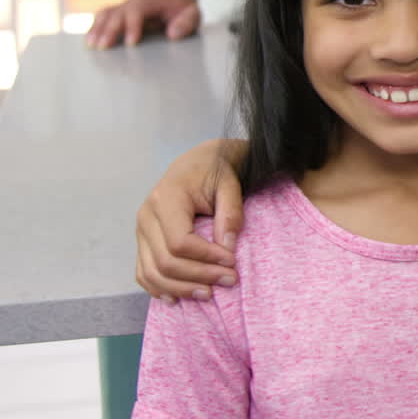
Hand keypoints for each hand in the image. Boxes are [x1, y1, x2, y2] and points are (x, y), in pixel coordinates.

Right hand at [86, 0, 200, 48]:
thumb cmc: (183, 7)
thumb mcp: (193, 13)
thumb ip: (187, 22)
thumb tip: (172, 34)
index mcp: (152, 0)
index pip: (137, 10)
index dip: (132, 25)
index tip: (130, 43)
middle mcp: (134, 1)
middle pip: (118, 13)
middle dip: (110, 30)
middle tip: (104, 48)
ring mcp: (125, 6)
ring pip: (107, 14)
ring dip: (97, 29)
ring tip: (92, 46)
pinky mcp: (119, 12)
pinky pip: (103, 17)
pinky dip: (95, 27)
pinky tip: (90, 41)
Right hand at [135, 139, 244, 300]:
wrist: (197, 163)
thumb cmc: (215, 172)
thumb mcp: (229, 185)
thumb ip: (230, 213)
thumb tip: (227, 247)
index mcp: (165, 198)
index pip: (180, 241)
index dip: (206, 257)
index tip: (232, 263)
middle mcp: (146, 216)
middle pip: (165, 261)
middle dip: (198, 276)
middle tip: (229, 281)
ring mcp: (140, 230)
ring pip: (152, 272)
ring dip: (180, 288)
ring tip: (209, 294)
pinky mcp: (142, 241)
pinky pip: (143, 272)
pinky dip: (158, 288)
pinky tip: (177, 298)